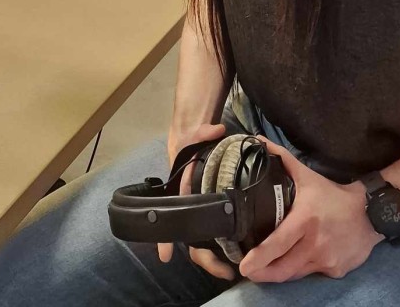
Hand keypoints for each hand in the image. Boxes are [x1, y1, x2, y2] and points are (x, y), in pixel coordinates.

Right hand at [158, 122, 234, 280]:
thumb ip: (204, 132)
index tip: (165, 255)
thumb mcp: (194, 133)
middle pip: (189, 237)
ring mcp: (197, 210)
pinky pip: (211, 233)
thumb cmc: (189, 141)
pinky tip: (234, 255)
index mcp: (179, 190)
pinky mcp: (209, 211)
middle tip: (223, 270)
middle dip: (203, 256)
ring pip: (200, 241)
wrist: (193, 141)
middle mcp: (186, 204)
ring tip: (230, 270)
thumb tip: (218, 129)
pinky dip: (219, 247)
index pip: (172, 214)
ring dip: (211, 258)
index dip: (165, 236)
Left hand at [238, 138, 382, 282]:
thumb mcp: (307, 175)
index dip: (259, 258)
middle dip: (262, 274)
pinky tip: (297, 262)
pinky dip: (303, 270)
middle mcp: (315, 244)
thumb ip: (282, 159)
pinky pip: (313, 274)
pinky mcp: (336, 271)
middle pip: (283, 268)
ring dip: (279, 274)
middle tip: (248, 272)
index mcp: (305, 221)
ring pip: (296, 274)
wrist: (371, 213)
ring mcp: (327, 260)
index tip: (243, 266)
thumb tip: (258, 141)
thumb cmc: (333, 195)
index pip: (278, 243)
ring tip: (264, 272)